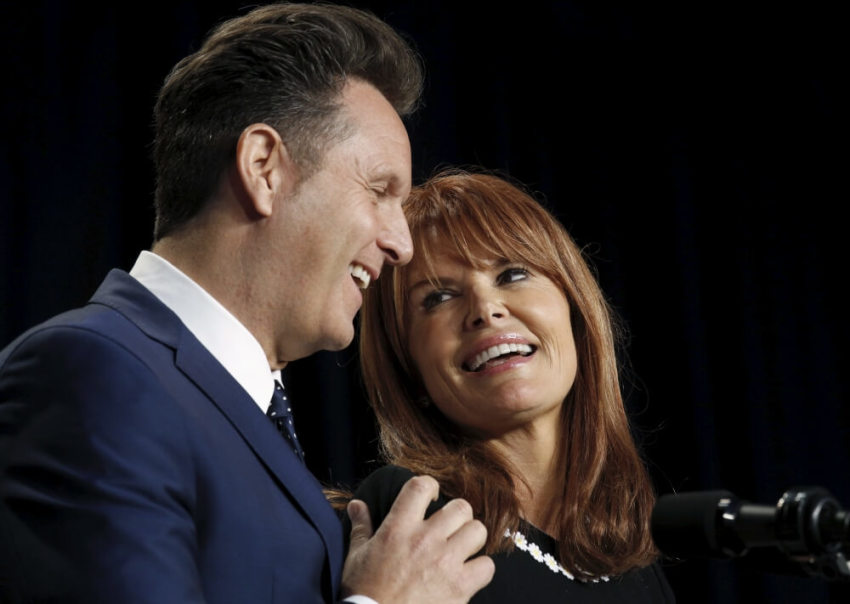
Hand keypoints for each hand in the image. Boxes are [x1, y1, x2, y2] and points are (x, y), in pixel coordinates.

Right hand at [341, 474, 493, 602]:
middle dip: (457, 516)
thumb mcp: (357, 555)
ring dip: (471, 539)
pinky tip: (468, 574)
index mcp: (398, 527)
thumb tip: (357, 505)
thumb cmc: (364, 592)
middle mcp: (425, 539)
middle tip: (450, 529)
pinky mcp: (459, 587)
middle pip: (460, 507)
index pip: (421, 486)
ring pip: (478, 530)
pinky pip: (487, 566)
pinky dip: (480, 570)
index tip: (431, 499)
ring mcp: (445, 562)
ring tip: (461, 548)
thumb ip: (361, 527)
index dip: (431, 487)